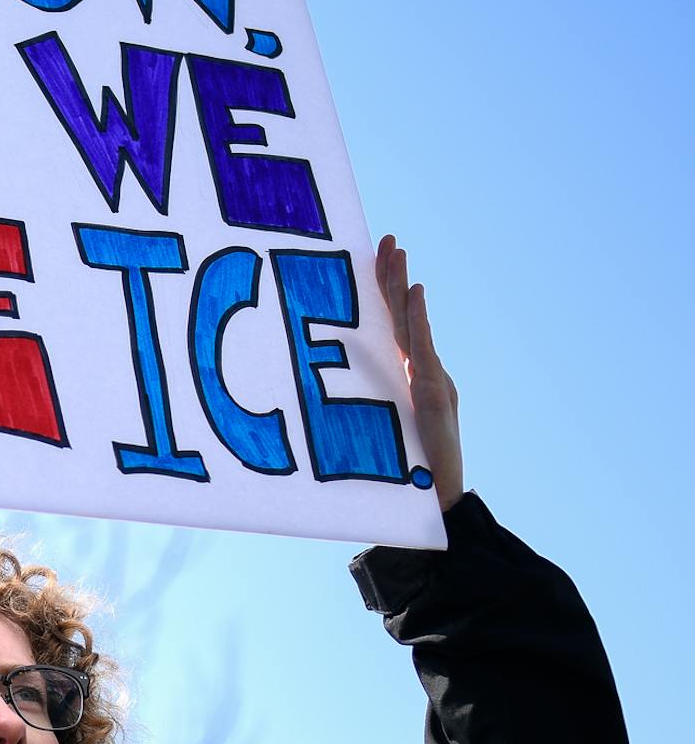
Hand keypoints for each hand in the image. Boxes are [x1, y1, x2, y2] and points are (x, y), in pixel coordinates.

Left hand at [376, 234, 462, 510]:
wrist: (435, 504)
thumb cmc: (397, 474)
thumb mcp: (368, 433)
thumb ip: (353, 410)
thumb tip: (308, 397)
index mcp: (405, 376)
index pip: (391, 325)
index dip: (385, 291)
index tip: (374, 256)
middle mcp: (420, 372)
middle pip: (402, 316)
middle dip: (394, 276)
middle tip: (387, 239)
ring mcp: (430, 380)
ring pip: (412, 326)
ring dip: (403, 287)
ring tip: (397, 253)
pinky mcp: (435, 394)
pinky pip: (421, 350)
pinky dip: (418, 321)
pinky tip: (414, 293)